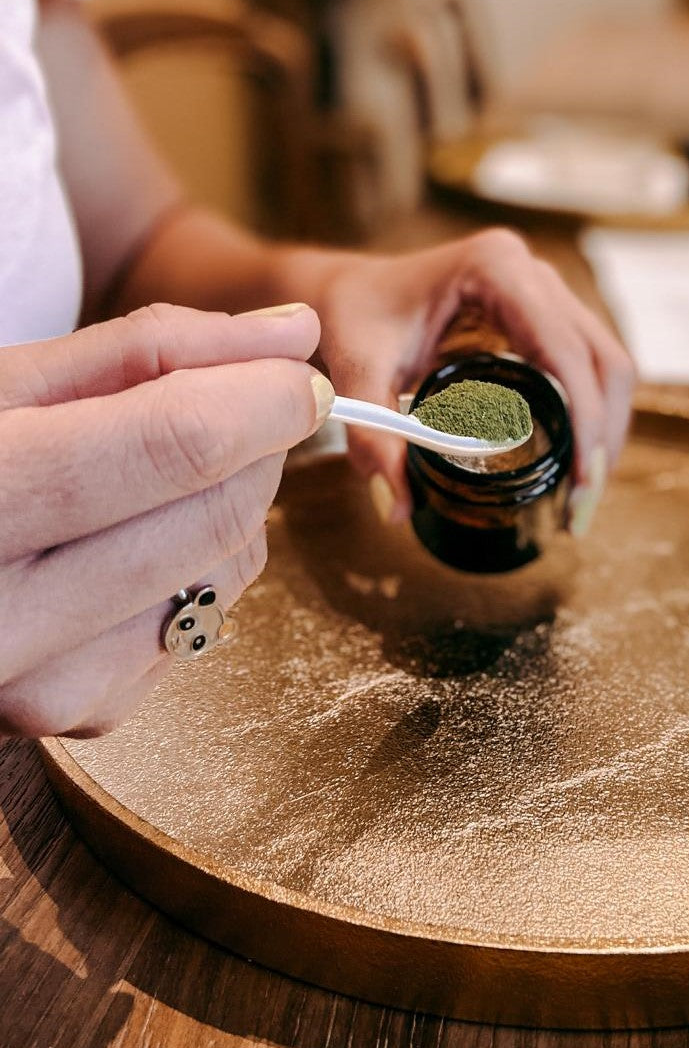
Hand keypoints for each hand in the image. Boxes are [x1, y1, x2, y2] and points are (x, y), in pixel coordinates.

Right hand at [0, 303, 329, 737]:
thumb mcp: (9, 382)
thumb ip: (153, 349)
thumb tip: (294, 335)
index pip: (177, 444)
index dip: (263, 398)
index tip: (299, 373)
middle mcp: (1, 619)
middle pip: (217, 512)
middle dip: (256, 448)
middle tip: (236, 410)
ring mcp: (41, 686)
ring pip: (229, 571)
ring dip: (233, 506)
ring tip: (156, 476)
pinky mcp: (83, 712)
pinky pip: (206, 622)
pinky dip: (203, 568)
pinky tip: (134, 542)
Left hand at [301, 229, 635, 528]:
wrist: (347, 289)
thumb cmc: (353, 316)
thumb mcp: (357, 372)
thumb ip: (373, 437)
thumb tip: (398, 508)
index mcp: (495, 269)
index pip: (565, 352)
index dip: (586, 421)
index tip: (582, 484)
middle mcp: (533, 273)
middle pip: (604, 360)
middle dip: (604, 437)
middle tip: (583, 507)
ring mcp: (546, 292)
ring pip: (607, 365)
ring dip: (605, 431)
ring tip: (583, 496)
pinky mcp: (547, 316)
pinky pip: (589, 367)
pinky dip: (592, 417)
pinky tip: (576, 464)